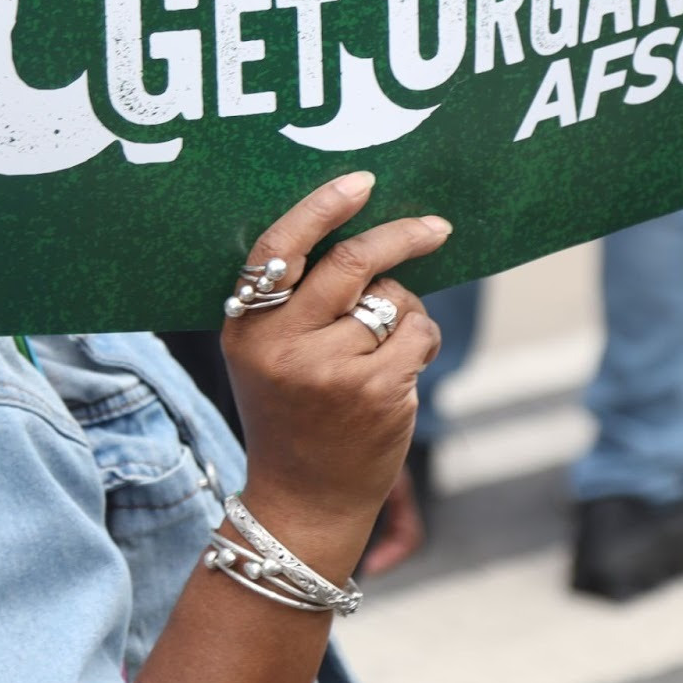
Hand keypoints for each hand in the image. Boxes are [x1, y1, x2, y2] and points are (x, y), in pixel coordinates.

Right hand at [221, 172, 447, 580]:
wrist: (303, 501)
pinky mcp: (376, 392)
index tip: (362, 182)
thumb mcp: (267, 354)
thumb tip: (361, 230)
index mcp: (247, 327)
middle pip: (352, 262)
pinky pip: (418, 332)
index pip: (280, 247)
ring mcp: (330, 370)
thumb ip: (295, 300)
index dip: (322, 208)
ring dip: (404, 311)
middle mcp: (283, 345)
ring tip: (384, 349)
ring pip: (393, 299)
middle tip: (435, 228)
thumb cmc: (293, 413)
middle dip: (402, 236)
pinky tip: (400, 373)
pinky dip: (421, 341)